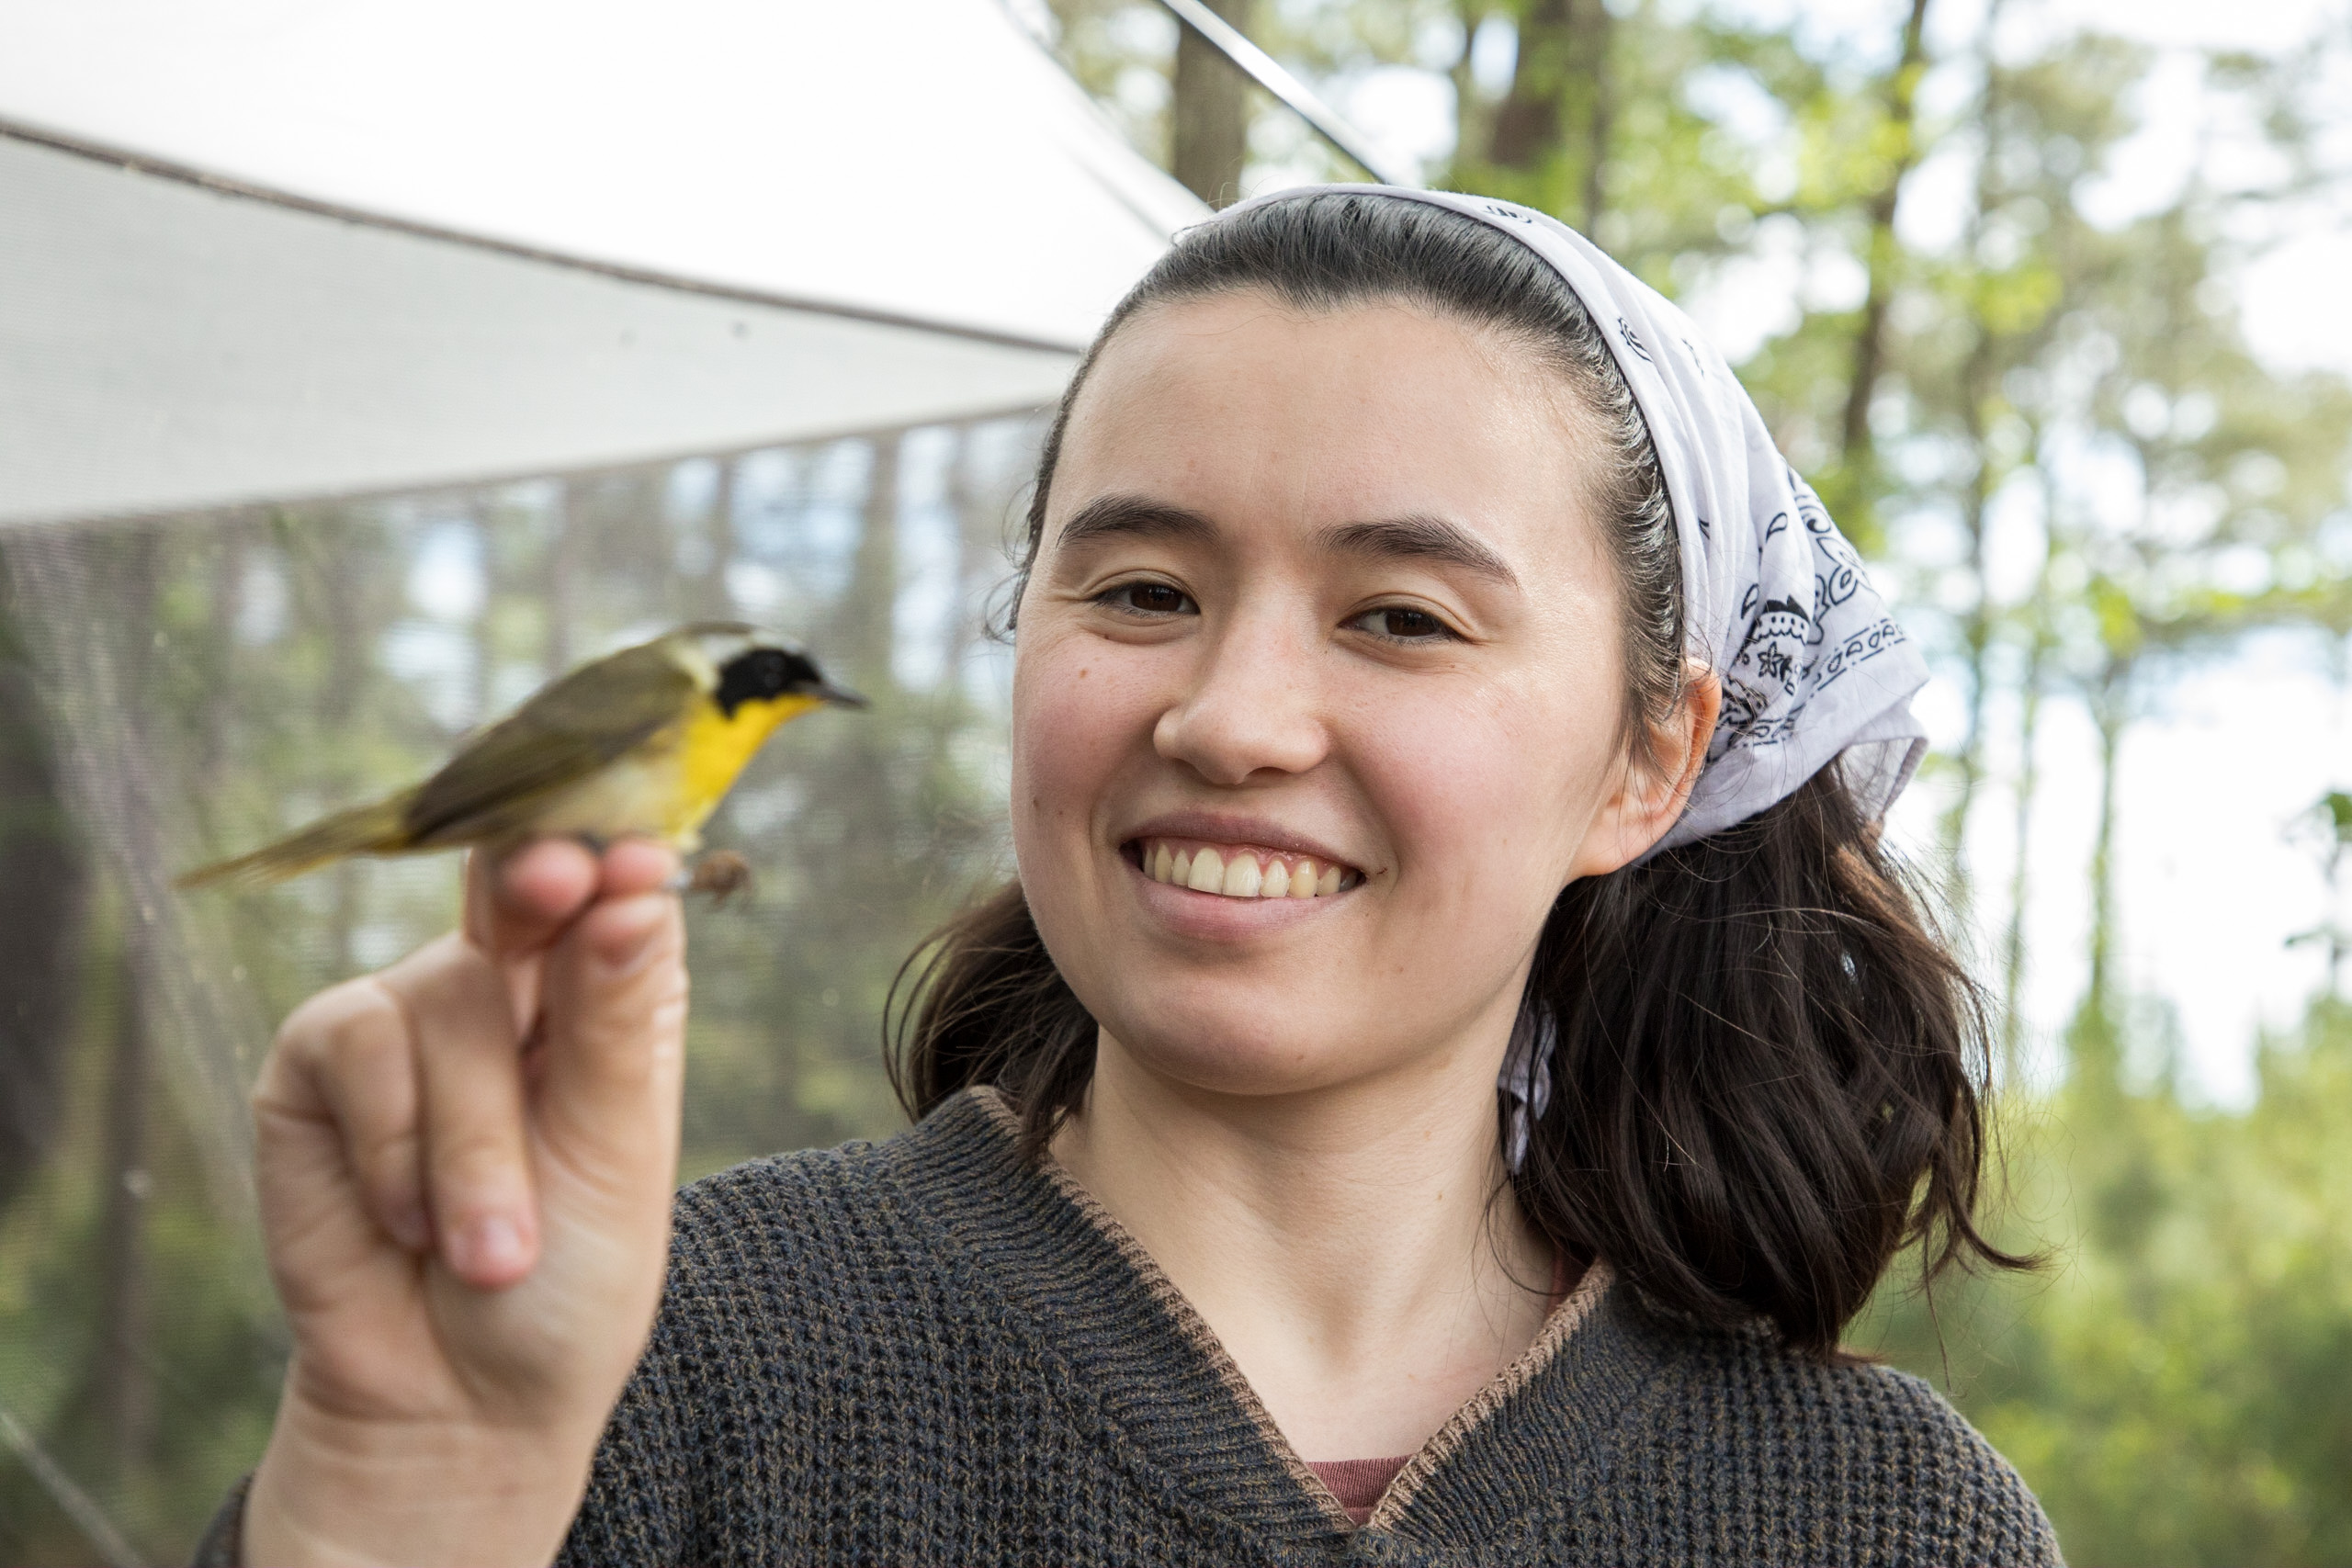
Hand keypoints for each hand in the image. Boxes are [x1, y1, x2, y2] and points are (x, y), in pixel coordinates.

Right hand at [241, 840, 686, 1567]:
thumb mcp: (615, 1155)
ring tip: (493, 1253)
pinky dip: (394, 1150)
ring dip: (474, 1149)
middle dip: (537, 885)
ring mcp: (415, 1009)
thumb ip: (614, 1024)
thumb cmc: (568, 1281)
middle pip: (523, 885)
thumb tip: (637, 894)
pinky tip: (406, 1223)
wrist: (457, 1401)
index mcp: (611, 991)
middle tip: (557, 881)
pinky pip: (357, 1044)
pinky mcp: (324, 1056)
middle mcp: (516, 981)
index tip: (633, 857)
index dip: (618, 855)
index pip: (620, 885)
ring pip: (449, 997)